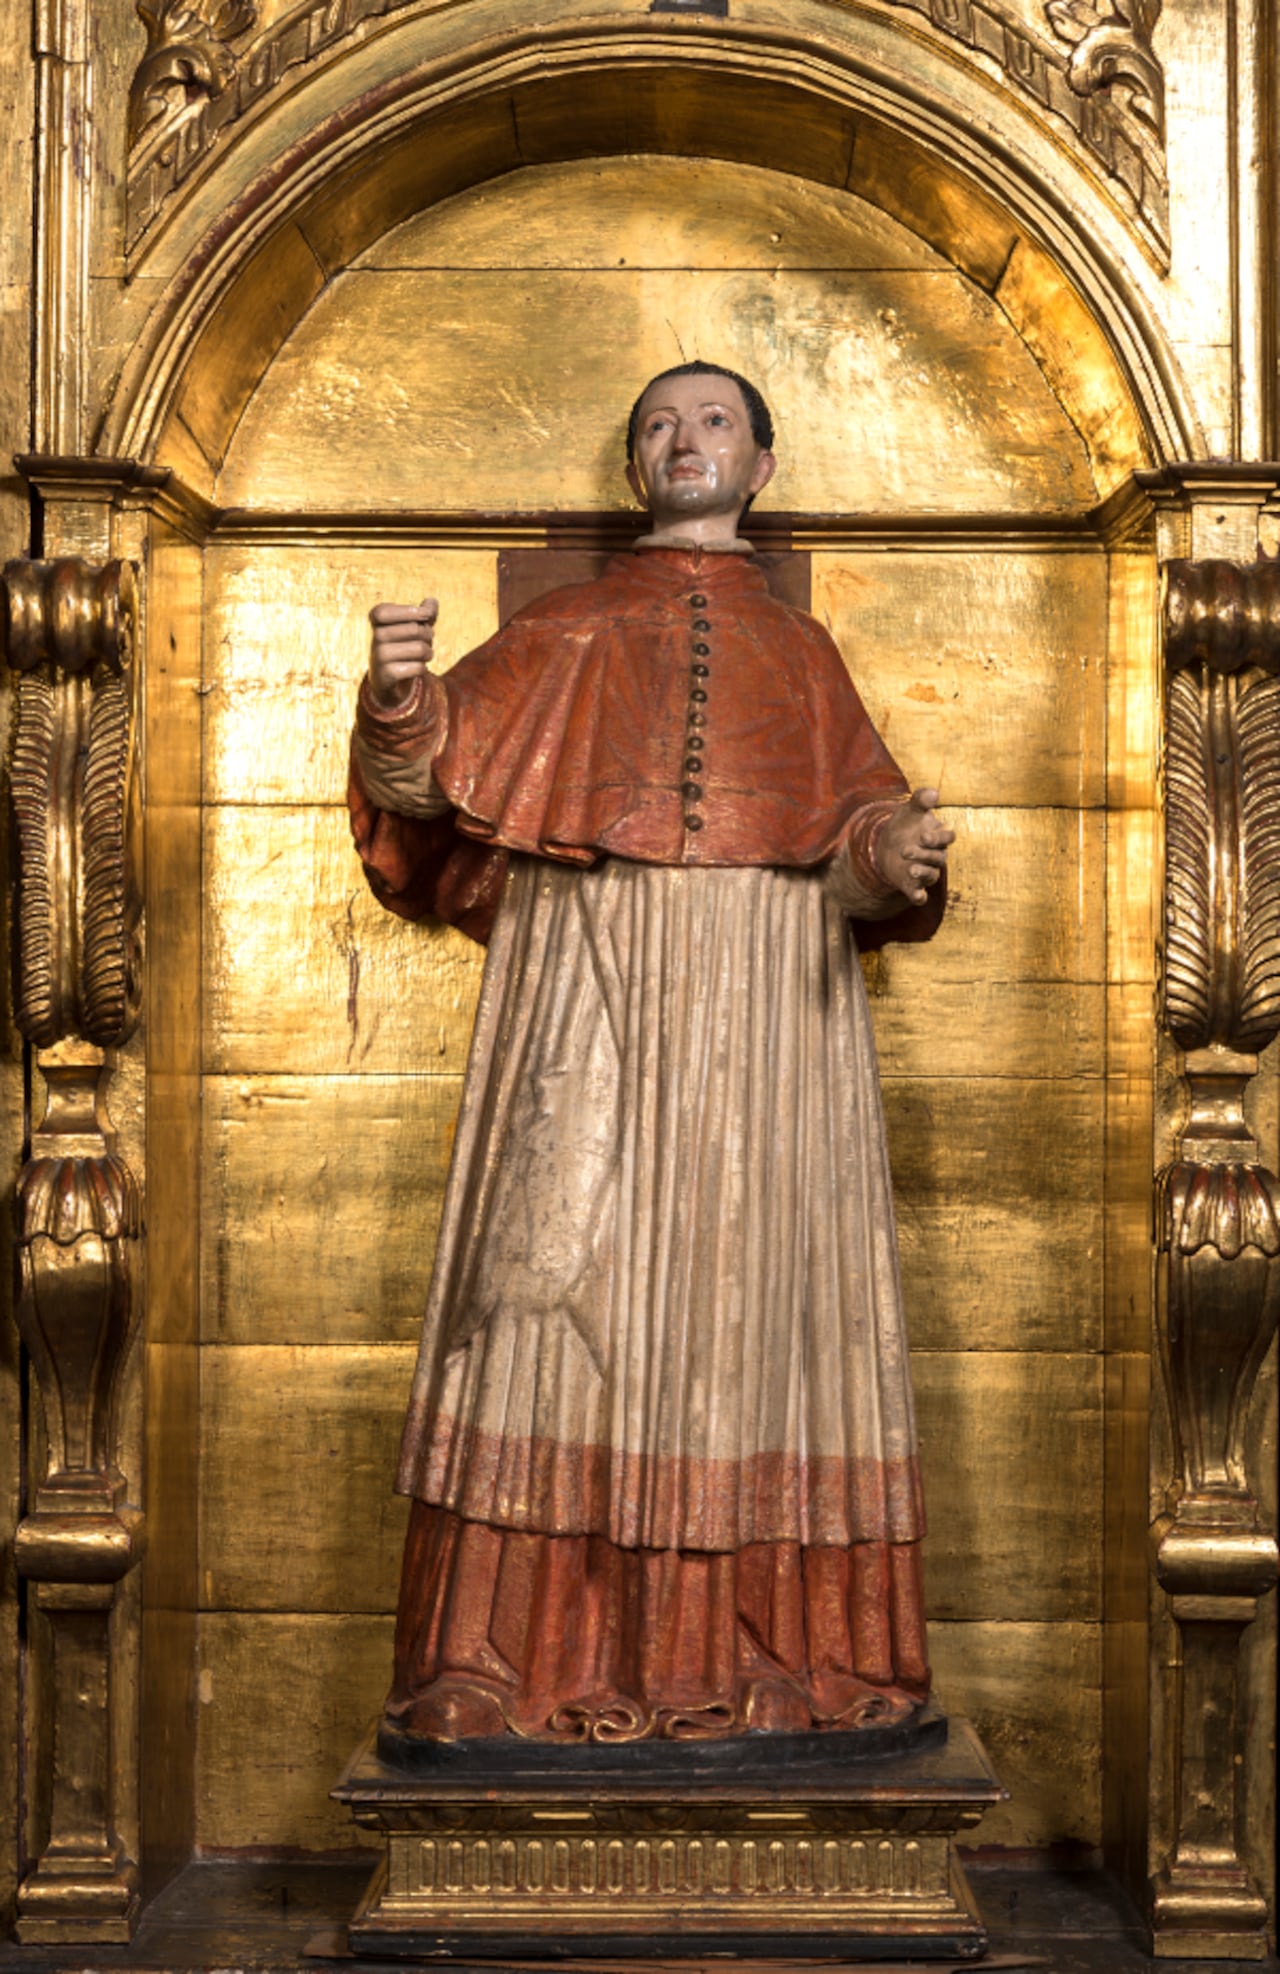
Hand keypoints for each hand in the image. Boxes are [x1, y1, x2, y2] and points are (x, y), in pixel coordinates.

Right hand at [368, 599, 437, 709]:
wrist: (386, 679)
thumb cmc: (402, 645)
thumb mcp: (413, 626)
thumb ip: (424, 612)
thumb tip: (432, 601)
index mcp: (378, 620)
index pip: (388, 611)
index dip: (412, 611)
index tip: (426, 615)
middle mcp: (376, 636)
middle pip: (415, 629)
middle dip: (429, 635)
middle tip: (427, 641)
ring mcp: (379, 656)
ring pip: (419, 649)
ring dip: (429, 653)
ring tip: (425, 655)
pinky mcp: (387, 675)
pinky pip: (418, 667)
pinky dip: (423, 668)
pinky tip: (416, 668)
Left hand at [874, 788, 953, 905]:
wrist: (886, 843)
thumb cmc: (905, 824)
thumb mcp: (910, 809)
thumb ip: (921, 800)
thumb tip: (934, 792)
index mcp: (938, 837)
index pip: (947, 838)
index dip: (938, 838)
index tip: (923, 836)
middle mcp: (935, 856)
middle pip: (938, 858)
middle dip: (924, 855)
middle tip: (905, 850)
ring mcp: (926, 871)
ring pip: (932, 875)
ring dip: (923, 873)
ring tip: (911, 869)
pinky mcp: (913, 885)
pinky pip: (920, 894)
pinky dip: (920, 896)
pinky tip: (918, 897)